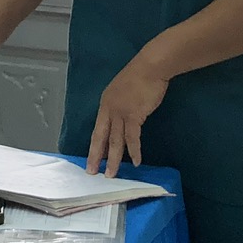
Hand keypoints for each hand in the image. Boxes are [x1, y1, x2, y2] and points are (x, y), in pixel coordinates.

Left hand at [86, 58, 168, 176]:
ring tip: (111, 174)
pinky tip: (135, 162)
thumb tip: (121, 121)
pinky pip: (132, 137)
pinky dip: (134, 151)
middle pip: (101, 137)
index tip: (92, 160)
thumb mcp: (123, 92)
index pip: (98, 129)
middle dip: (96, 156)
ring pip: (115, 141)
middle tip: (92, 172)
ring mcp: (120, 112)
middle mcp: (109, 109)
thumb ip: (119, 105)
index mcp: (105, 103)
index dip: (94, 146)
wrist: (150, 67)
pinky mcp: (134, 115)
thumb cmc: (139, 77)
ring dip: (114, 159)